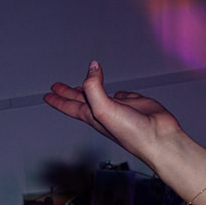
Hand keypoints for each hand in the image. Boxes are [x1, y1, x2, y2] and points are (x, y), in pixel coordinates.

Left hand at [43, 61, 189, 166]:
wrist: (158, 137)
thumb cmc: (130, 131)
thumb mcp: (103, 108)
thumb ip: (94, 86)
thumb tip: (91, 67)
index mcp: (91, 115)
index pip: (69, 105)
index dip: (57, 99)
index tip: (46, 95)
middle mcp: (103, 112)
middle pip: (81, 99)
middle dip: (68, 92)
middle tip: (57, 86)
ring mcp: (119, 108)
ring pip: (101, 95)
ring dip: (92, 89)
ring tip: (83, 85)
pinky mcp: (136, 103)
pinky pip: (124, 94)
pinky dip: (120, 92)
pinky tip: (119, 92)